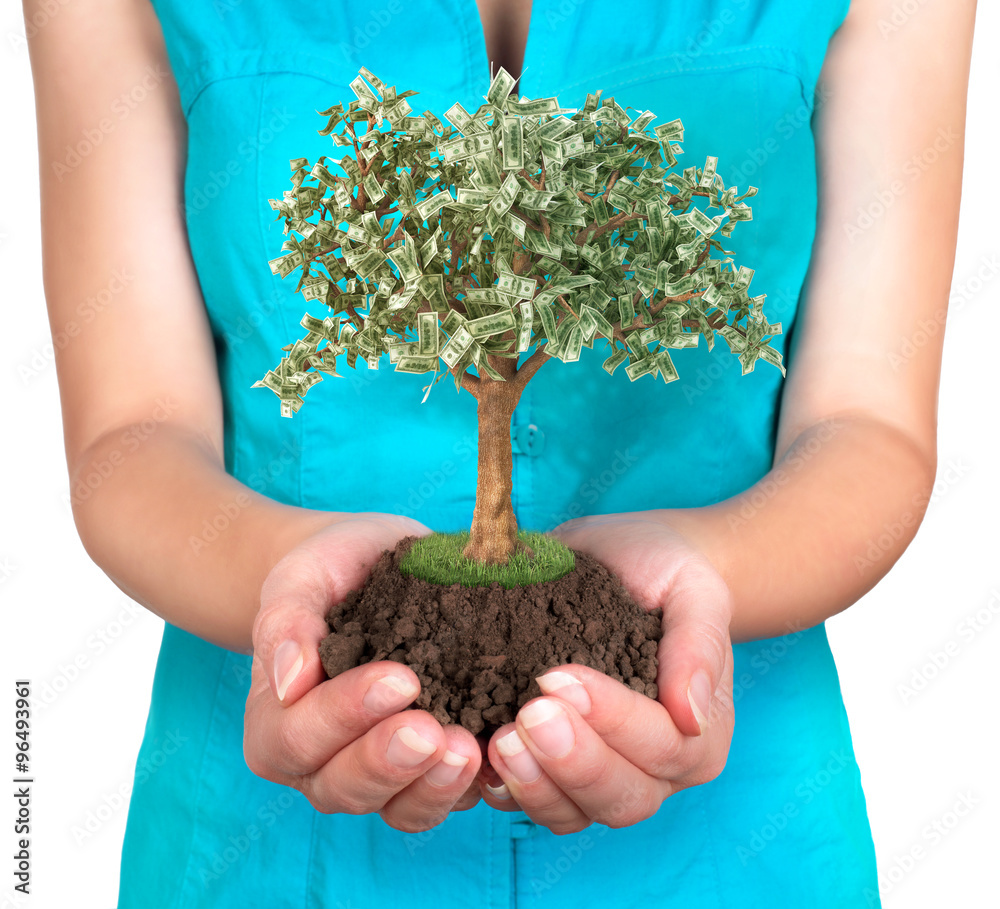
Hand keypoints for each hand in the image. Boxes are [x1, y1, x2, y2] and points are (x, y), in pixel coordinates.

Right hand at [243, 513, 483, 831]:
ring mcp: (378, 775)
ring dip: (433, 786)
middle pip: (344, 787)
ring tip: (469, 750)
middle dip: (389, 761)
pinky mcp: (429, 771)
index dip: (344, 716)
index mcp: (277, 723)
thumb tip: (289, 680)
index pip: (297, 738)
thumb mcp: (302, 577)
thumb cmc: (332, 571)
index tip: (399, 679)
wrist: (379, 564)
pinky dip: (472, 786)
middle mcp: (321, 764)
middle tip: (431, 730)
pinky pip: (446, 799)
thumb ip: (287, 621)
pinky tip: (497, 754)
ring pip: (399, 808)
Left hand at [479, 512, 733, 833]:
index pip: (663, 747)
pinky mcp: (549, 772)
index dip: (614, 720)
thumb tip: (691, 714)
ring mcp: (598, 778)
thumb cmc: (661, 573)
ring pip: (572, 814)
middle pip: (621, 798)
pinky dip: (503, 788)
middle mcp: (654, 772)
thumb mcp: (692, 588)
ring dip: (534, 785)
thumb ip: (698, 644)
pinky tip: (480, 755)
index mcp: (697, 734)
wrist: (615, 559)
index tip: (561, 676)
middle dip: (573, 762)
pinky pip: (528, 803)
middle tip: (528, 714)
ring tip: (499, 742)